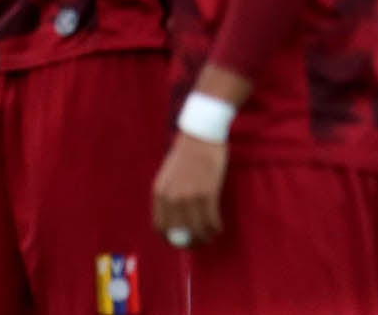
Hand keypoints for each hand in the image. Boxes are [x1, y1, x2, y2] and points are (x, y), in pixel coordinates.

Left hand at [152, 132, 227, 246]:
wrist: (200, 136)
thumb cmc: (186, 154)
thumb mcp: (169, 175)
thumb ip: (169, 195)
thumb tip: (174, 219)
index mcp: (159, 192)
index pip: (160, 226)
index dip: (170, 239)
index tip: (181, 241)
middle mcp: (171, 197)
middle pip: (179, 232)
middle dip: (190, 242)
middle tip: (200, 242)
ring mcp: (189, 196)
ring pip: (197, 229)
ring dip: (206, 236)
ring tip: (211, 235)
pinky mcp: (207, 193)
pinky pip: (211, 220)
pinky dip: (216, 227)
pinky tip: (218, 226)